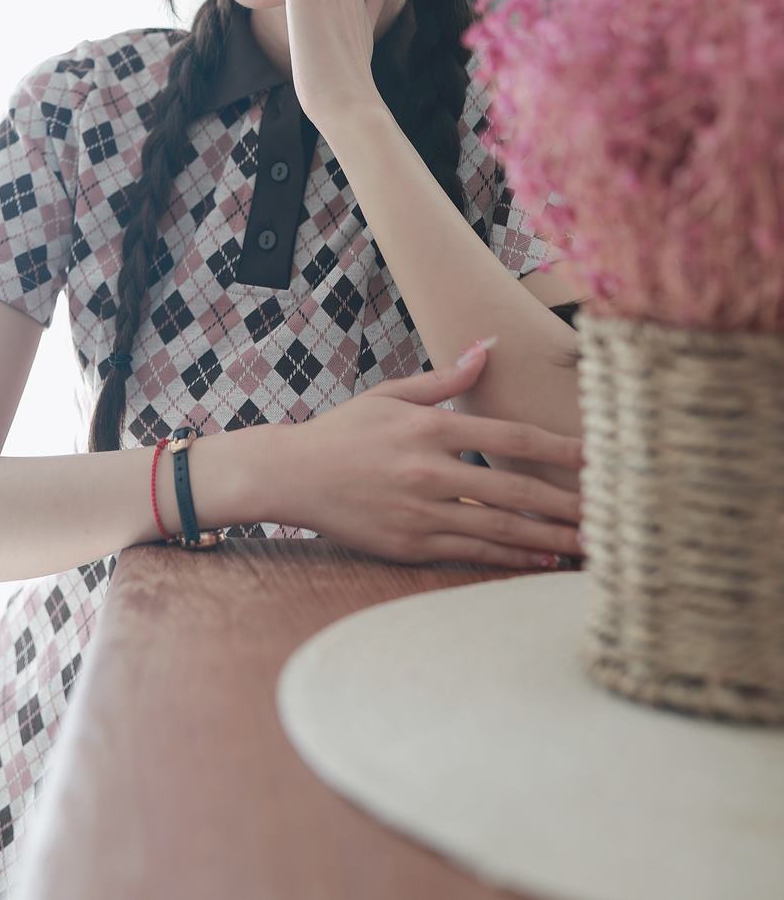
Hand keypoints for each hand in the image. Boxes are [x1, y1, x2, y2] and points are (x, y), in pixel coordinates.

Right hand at [280, 346, 585, 568]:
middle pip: (516, 491)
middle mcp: (429, 473)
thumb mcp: (391, 395)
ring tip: (591, 545)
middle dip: (570, 504)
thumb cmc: (344, 431)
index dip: (561, 450)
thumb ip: (445, 379)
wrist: (291, 476)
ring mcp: (420, 514)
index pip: (512, 439)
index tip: (599, 458)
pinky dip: (511, 558)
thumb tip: (487, 347)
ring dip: (550, 538)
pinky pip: (472, 554)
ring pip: (500, 530)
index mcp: (430, 430)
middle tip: (615, 513)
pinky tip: (543, 559)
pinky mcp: (410, 545)